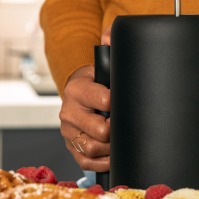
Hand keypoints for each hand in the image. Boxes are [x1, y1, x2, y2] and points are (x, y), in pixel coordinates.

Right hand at [60, 26, 113, 170]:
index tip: (129, 104)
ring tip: (121, 138)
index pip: (103, 100)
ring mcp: (69, 132)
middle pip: (100, 130)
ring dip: (111, 147)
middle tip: (127, 124)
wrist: (81, 91)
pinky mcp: (72, 148)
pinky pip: (87, 163)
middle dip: (117, 129)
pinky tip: (113, 155)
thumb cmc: (98, 78)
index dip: (121, 105)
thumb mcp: (103, 61)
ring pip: (93, 149)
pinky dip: (103, 162)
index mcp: (77, 88)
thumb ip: (109, 43)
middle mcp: (68, 111)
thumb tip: (110, 35)